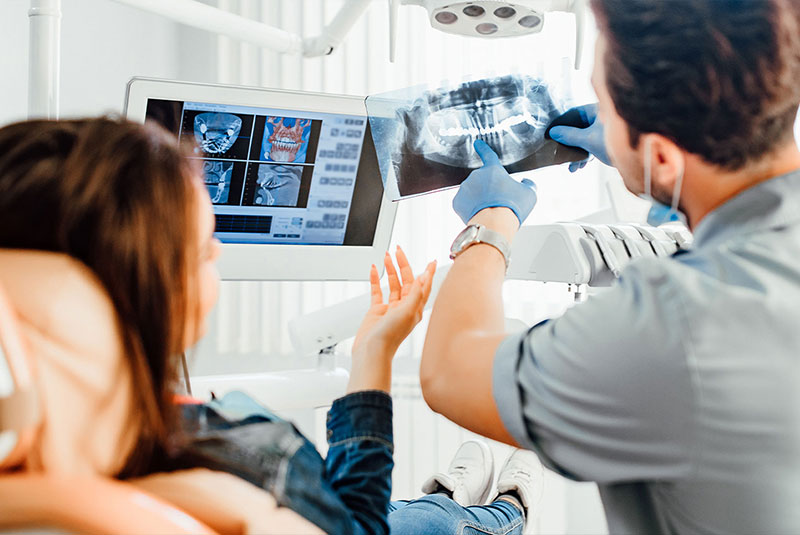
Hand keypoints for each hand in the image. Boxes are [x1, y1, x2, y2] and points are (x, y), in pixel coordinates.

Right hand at [348, 247, 435, 392]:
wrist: (372, 352)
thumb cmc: (390, 337)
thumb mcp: (407, 312)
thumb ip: (415, 294)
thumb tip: (424, 277)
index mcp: (415, 308)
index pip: (424, 286)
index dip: (428, 273)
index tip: (431, 261)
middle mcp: (404, 307)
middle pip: (407, 280)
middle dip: (403, 265)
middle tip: (398, 251)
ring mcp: (390, 309)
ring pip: (393, 284)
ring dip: (390, 270)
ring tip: (386, 257)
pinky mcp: (377, 312)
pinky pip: (377, 292)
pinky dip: (375, 280)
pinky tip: (374, 270)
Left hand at [453, 139, 537, 224]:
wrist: (494, 224)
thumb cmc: (512, 208)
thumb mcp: (529, 194)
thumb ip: (528, 184)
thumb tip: (526, 182)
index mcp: (493, 170)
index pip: (488, 155)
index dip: (483, 149)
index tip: (477, 143)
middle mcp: (476, 175)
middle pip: (482, 180)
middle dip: (488, 189)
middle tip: (498, 202)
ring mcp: (464, 188)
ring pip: (472, 192)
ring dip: (479, 198)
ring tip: (489, 211)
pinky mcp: (457, 202)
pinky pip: (464, 203)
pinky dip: (470, 208)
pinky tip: (479, 214)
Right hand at [549, 103, 611, 170]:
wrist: (641, 158)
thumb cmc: (617, 142)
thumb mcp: (588, 140)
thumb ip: (570, 135)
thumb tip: (554, 133)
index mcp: (598, 110)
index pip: (574, 113)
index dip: (562, 124)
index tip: (551, 134)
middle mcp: (602, 117)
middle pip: (578, 127)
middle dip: (569, 143)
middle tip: (560, 153)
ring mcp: (606, 129)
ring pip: (585, 138)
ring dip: (577, 153)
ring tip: (572, 167)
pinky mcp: (610, 140)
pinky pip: (593, 145)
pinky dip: (586, 154)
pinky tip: (582, 165)